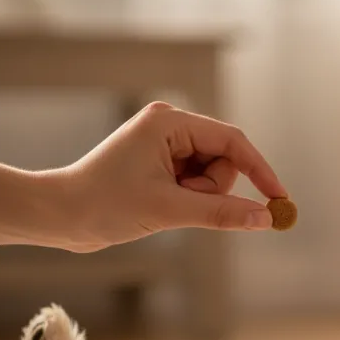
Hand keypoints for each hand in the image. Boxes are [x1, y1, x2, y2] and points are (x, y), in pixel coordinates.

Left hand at [58, 101, 287, 251]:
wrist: (60, 217)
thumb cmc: (105, 205)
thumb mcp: (169, 210)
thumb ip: (221, 213)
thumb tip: (264, 218)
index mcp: (169, 122)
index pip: (232, 141)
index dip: (260, 170)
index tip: (279, 199)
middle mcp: (169, 126)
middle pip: (224, 160)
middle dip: (213, 189)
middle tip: (183, 204)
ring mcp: (164, 146)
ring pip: (211, 176)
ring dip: (199, 198)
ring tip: (165, 206)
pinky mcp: (160, 165)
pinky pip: (196, 184)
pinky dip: (190, 201)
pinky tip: (161, 207)